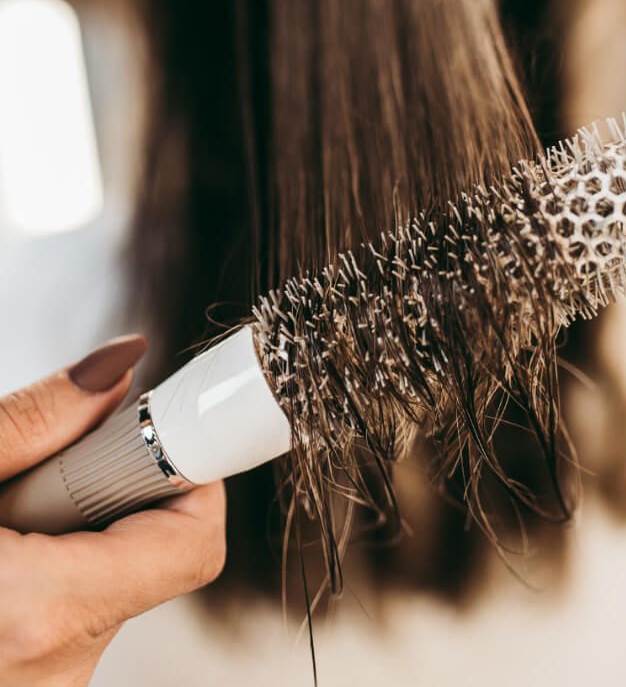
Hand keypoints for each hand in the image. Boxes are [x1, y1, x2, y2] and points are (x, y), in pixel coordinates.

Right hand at [0, 337, 226, 686]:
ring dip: (66, 530)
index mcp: (39, 613)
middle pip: (147, 553)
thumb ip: (33, 419)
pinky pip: (68, 611)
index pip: (196, 539)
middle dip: (105, 492)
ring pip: (104, 580)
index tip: (163, 425)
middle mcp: (56, 670)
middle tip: (34, 472)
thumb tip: (123, 365)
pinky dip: (44, 567)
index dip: (190, 470)